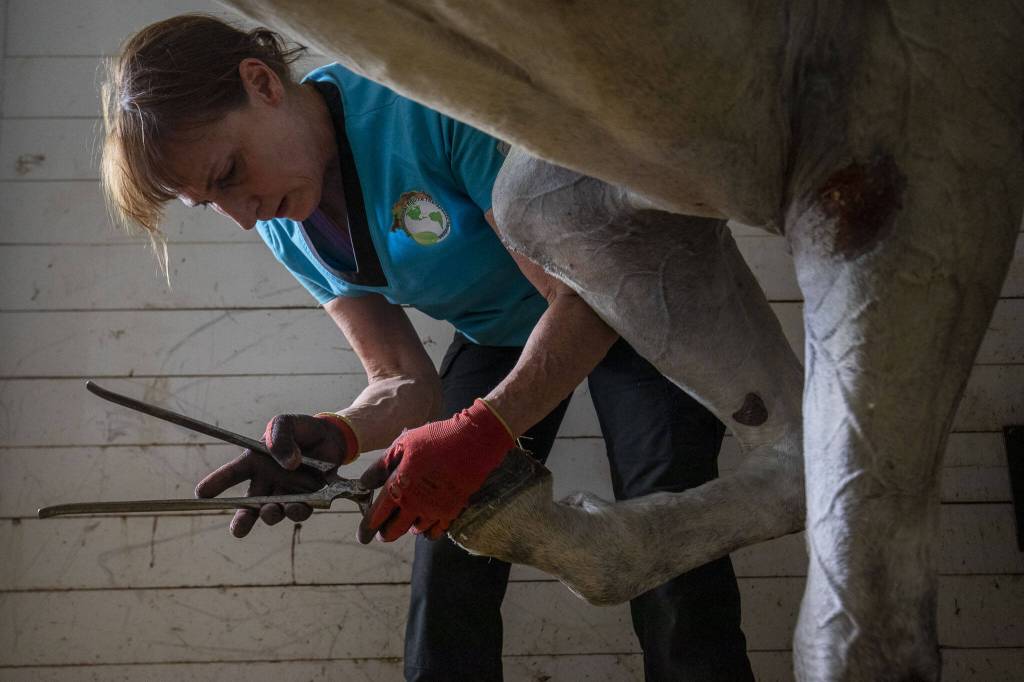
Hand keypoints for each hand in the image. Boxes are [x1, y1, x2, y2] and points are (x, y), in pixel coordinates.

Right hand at [195, 414, 352, 536]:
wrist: (330, 436)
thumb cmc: (301, 429)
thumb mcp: (285, 423)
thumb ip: (280, 437)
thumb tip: (288, 464)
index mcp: (254, 463)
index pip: (230, 475)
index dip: (215, 484)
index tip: (200, 494)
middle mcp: (267, 482)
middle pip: (248, 507)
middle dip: (241, 521)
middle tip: (237, 530)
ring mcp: (286, 492)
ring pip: (273, 512)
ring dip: (272, 514)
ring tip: (273, 509)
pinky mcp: (308, 498)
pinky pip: (300, 510)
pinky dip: (299, 510)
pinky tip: (299, 506)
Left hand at [357, 399, 513, 542]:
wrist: (472, 442)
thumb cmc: (435, 439)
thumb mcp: (403, 445)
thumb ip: (381, 466)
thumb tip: (365, 483)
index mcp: (399, 487)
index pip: (377, 516)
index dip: (367, 528)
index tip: (362, 535)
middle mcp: (415, 504)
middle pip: (394, 531)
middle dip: (386, 533)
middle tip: (382, 532)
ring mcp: (435, 510)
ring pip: (415, 531)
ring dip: (407, 528)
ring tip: (406, 522)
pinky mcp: (452, 511)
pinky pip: (436, 531)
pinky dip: (428, 531)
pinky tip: (425, 525)